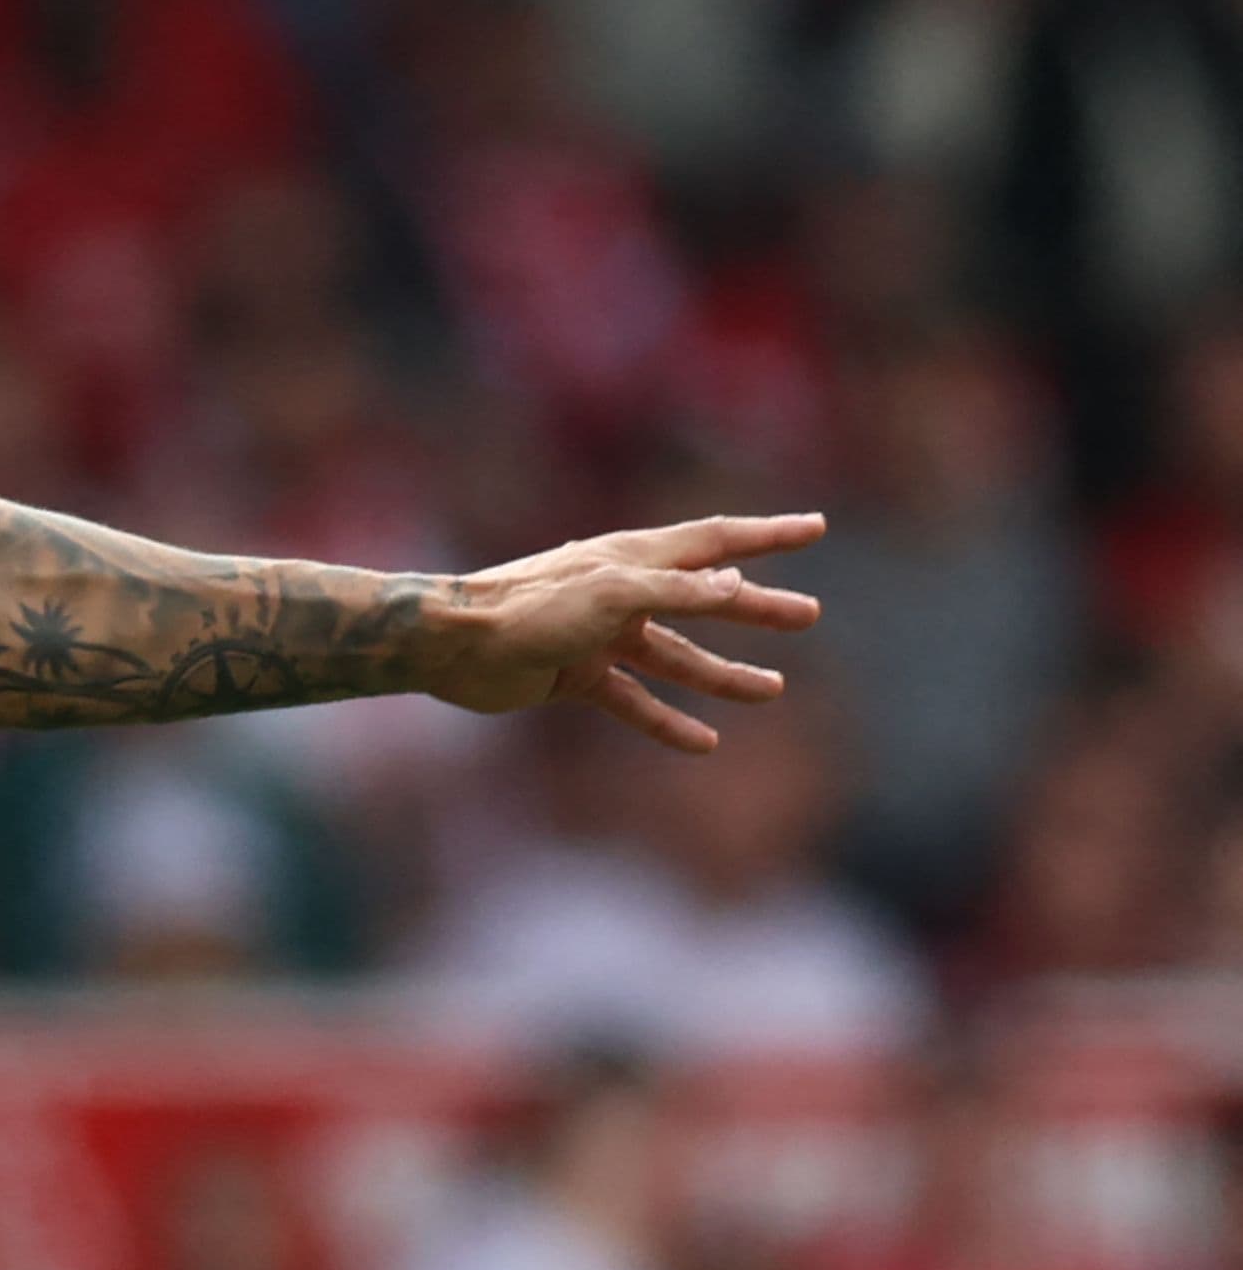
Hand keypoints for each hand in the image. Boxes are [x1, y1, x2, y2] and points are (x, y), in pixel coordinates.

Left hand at [427, 513, 826, 751]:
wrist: (454, 648)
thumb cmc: (529, 609)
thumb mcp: (612, 596)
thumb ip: (675, 592)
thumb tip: (736, 583)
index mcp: (631, 558)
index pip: (713, 541)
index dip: (767, 535)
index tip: (816, 527)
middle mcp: (620, 591)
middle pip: (703, 599)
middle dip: (756, 608)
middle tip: (809, 615)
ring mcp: (598, 634)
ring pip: (675, 655)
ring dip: (721, 673)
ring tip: (770, 691)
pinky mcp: (575, 675)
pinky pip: (632, 700)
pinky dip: (666, 720)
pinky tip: (703, 742)